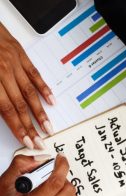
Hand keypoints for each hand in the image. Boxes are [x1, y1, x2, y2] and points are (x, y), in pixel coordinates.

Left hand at [0, 22, 53, 148]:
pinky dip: (44, 88)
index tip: (26, 140)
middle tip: (40, 141)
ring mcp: (14, 63)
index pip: (7, 109)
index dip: (18, 127)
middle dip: (31, 126)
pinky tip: (51, 101)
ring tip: (48, 127)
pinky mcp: (20, 54)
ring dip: (40, 112)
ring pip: (30, 92)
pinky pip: (35, 74)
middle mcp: (4, 72)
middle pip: (21, 104)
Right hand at [0, 155, 77, 195]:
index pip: (55, 184)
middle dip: (62, 178)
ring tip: (48, 188)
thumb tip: (42, 159)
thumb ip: (21, 166)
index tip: (62, 160)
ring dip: (63, 190)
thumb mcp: (3, 184)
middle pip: (67, 192)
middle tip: (51, 175)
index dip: (61, 168)